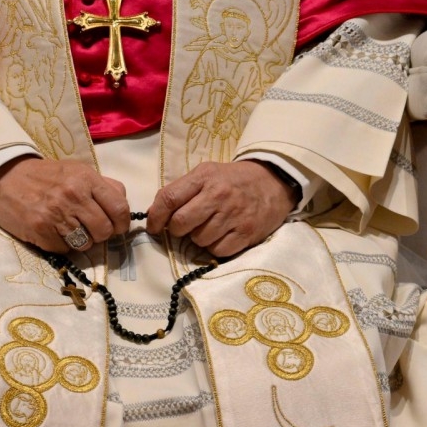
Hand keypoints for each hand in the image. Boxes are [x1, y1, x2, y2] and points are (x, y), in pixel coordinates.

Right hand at [0, 156, 130, 251]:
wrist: (5, 177)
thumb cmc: (46, 176)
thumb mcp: (77, 170)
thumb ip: (103, 186)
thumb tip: (123, 206)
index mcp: (87, 178)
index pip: (119, 209)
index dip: (121, 224)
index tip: (115, 227)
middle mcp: (74, 195)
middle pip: (105, 230)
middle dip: (101, 234)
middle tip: (90, 229)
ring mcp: (56, 214)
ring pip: (86, 244)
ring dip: (81, 241)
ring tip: (69, 229)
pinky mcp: (40, 230)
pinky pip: (64, 250)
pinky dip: (61, 245)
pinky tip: (53, 232)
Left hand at [146, 160, 295, 256]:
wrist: (273, 182)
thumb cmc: (232, 180)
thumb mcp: (206, 175)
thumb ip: (180, 191)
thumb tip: (154, 214)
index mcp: (204, 177)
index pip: (169, 198)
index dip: (155, 217)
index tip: (153, 227)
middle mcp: (218, 195)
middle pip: (180, 223)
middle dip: (176, 230)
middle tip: (184, 227)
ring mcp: (234, 215)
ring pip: (198, 240)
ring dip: (198, 238)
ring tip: (210, 227)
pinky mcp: (247, 233)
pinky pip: (217, 251)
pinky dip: (215, 247)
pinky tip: (222, 235)